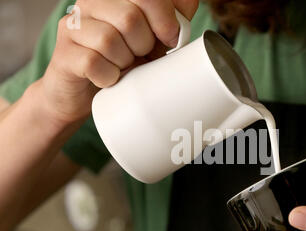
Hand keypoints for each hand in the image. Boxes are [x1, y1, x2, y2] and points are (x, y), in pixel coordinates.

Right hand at [40, 0, 198, 124]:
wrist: (86, 95)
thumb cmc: (123, 63)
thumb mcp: (152, 39)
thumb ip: (170, 20)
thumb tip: (189, 2)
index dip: (166, 19)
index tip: (171, 39)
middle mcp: (89, 3)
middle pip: (130, 18)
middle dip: (144, 45)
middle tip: (140, 56)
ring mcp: (73, 27)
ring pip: (110, 40)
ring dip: (125, 62)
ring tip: (123, 67)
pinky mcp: (64, 54)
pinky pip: (93, 63)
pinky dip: (109, 77)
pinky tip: (109, 79)